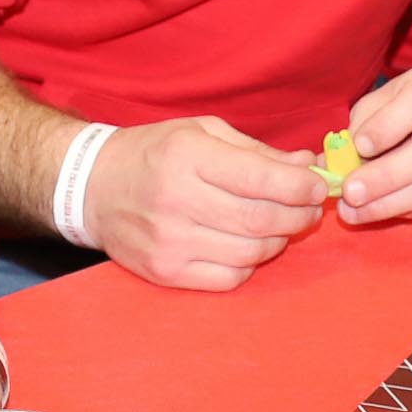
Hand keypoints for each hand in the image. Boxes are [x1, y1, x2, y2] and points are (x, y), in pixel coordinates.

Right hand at [86, 116, 327, 290]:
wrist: (93, 187)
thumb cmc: (154, 153)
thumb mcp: (201, 133)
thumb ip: (256, 151)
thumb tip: (306, 166)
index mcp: (187, 156)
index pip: (259, 178)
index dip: (299, 187)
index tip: (318, 187)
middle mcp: (176, 200)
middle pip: (259, 220)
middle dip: (297, 216)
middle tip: (310, 210)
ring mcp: (169, 242)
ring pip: (249, 253)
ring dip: (278, 241)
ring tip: (281, 226)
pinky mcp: (165, 272)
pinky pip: (228, 278)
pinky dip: (250, 264)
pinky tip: (248, 246)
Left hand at [338, 65, 411, 225]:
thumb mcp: (391, 93)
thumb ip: (366, 118)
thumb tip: (341, 159)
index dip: (389, 125)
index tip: (360, 145)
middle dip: (385, 177)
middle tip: (350, 192)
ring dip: (388, 204)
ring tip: (353, 211)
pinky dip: (402, 211)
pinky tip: (379, 209)